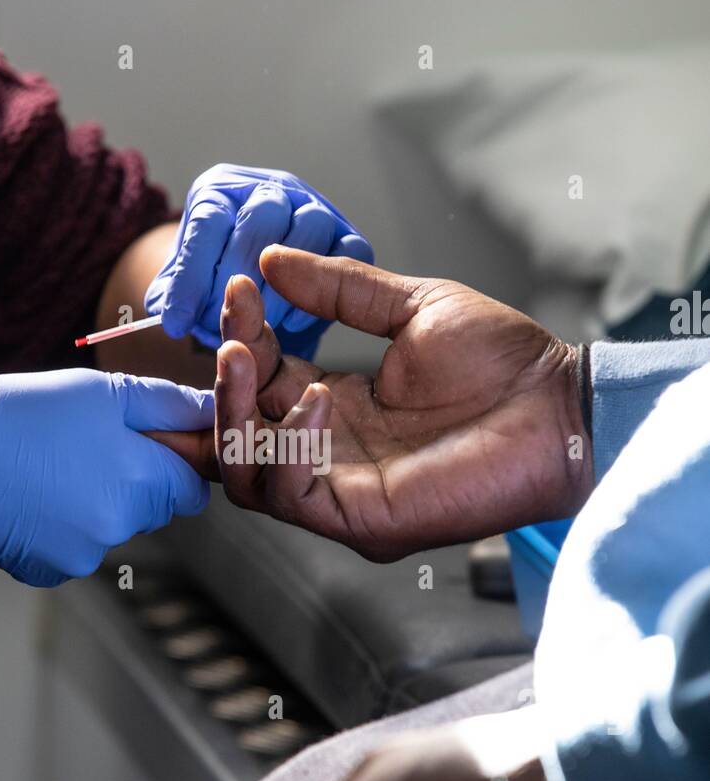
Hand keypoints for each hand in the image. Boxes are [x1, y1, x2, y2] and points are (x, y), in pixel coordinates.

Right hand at [0, 370, 212, 586]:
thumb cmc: (16, 414)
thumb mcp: (100, 393)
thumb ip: (167, 407)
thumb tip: (212, 415)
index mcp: (138, 482)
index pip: (191, 489)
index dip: (175, 462)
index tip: (146, 441)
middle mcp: (117, 529)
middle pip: (153, 508)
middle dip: (135, 480)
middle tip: (87, 444)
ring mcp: (81, 556)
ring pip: (114, 526)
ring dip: (98, 500)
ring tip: (51, 464)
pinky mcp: (48, 571)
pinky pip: (77, 545)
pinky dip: (63, 523)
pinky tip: (31, 493)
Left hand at [144, 165, 372, 355]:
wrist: (257, 284)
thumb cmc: (215, 281)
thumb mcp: (184, 284)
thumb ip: (169, 297)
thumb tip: (162, 314)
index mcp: (221, 191)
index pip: (208, 220)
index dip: (191, 275)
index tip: (178, 322)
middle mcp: (268, 189)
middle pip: (260, 217)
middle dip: (238, 277)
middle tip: (223, 322)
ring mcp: (311, 206)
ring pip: (309, 228)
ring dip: (284, 285)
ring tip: (261, 326)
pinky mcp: (345, 233)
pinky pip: (348, 250)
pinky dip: (325, 287)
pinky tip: (294, 323)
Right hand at [215, 248, 593, 557]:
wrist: (559, 404)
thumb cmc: (503, 363)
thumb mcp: (410, 308)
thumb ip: (339, 292)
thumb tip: (272, 261)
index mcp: (337, 407)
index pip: (261, 384)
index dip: (240, 339)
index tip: (240, 289)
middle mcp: (330, 453)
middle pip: (239, 437)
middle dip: (223, 386)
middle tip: (232, 338)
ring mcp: (343, 491)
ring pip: (248, 475)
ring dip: (235, 417)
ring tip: (246, 358)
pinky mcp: (364, 519)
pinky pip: (294, 497)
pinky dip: (289, 450)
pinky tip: (316, 397)